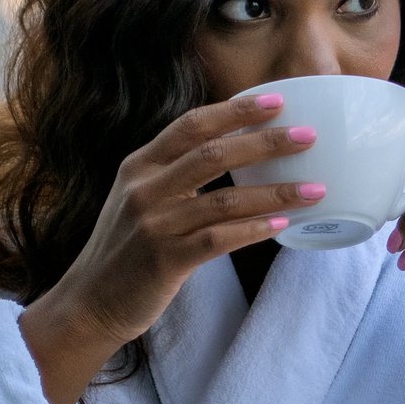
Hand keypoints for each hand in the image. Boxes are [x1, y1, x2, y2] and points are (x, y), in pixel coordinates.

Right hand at [18, 92, 320, 403]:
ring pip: (224, 198)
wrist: (90, 302)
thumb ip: (175, 175)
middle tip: (308, 136)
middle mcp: (143, 188)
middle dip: (266, 142)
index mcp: (139, 165)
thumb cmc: (126, 250)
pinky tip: (282, 225)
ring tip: (314, 189)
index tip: (276, 100)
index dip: (236, 111)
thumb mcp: (139, 199)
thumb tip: (237, 156)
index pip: (192, 125)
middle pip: (213, 153)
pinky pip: (218, 239)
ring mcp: (153, 224)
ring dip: (274, 192)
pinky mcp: (164, 260)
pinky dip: (254, 230)